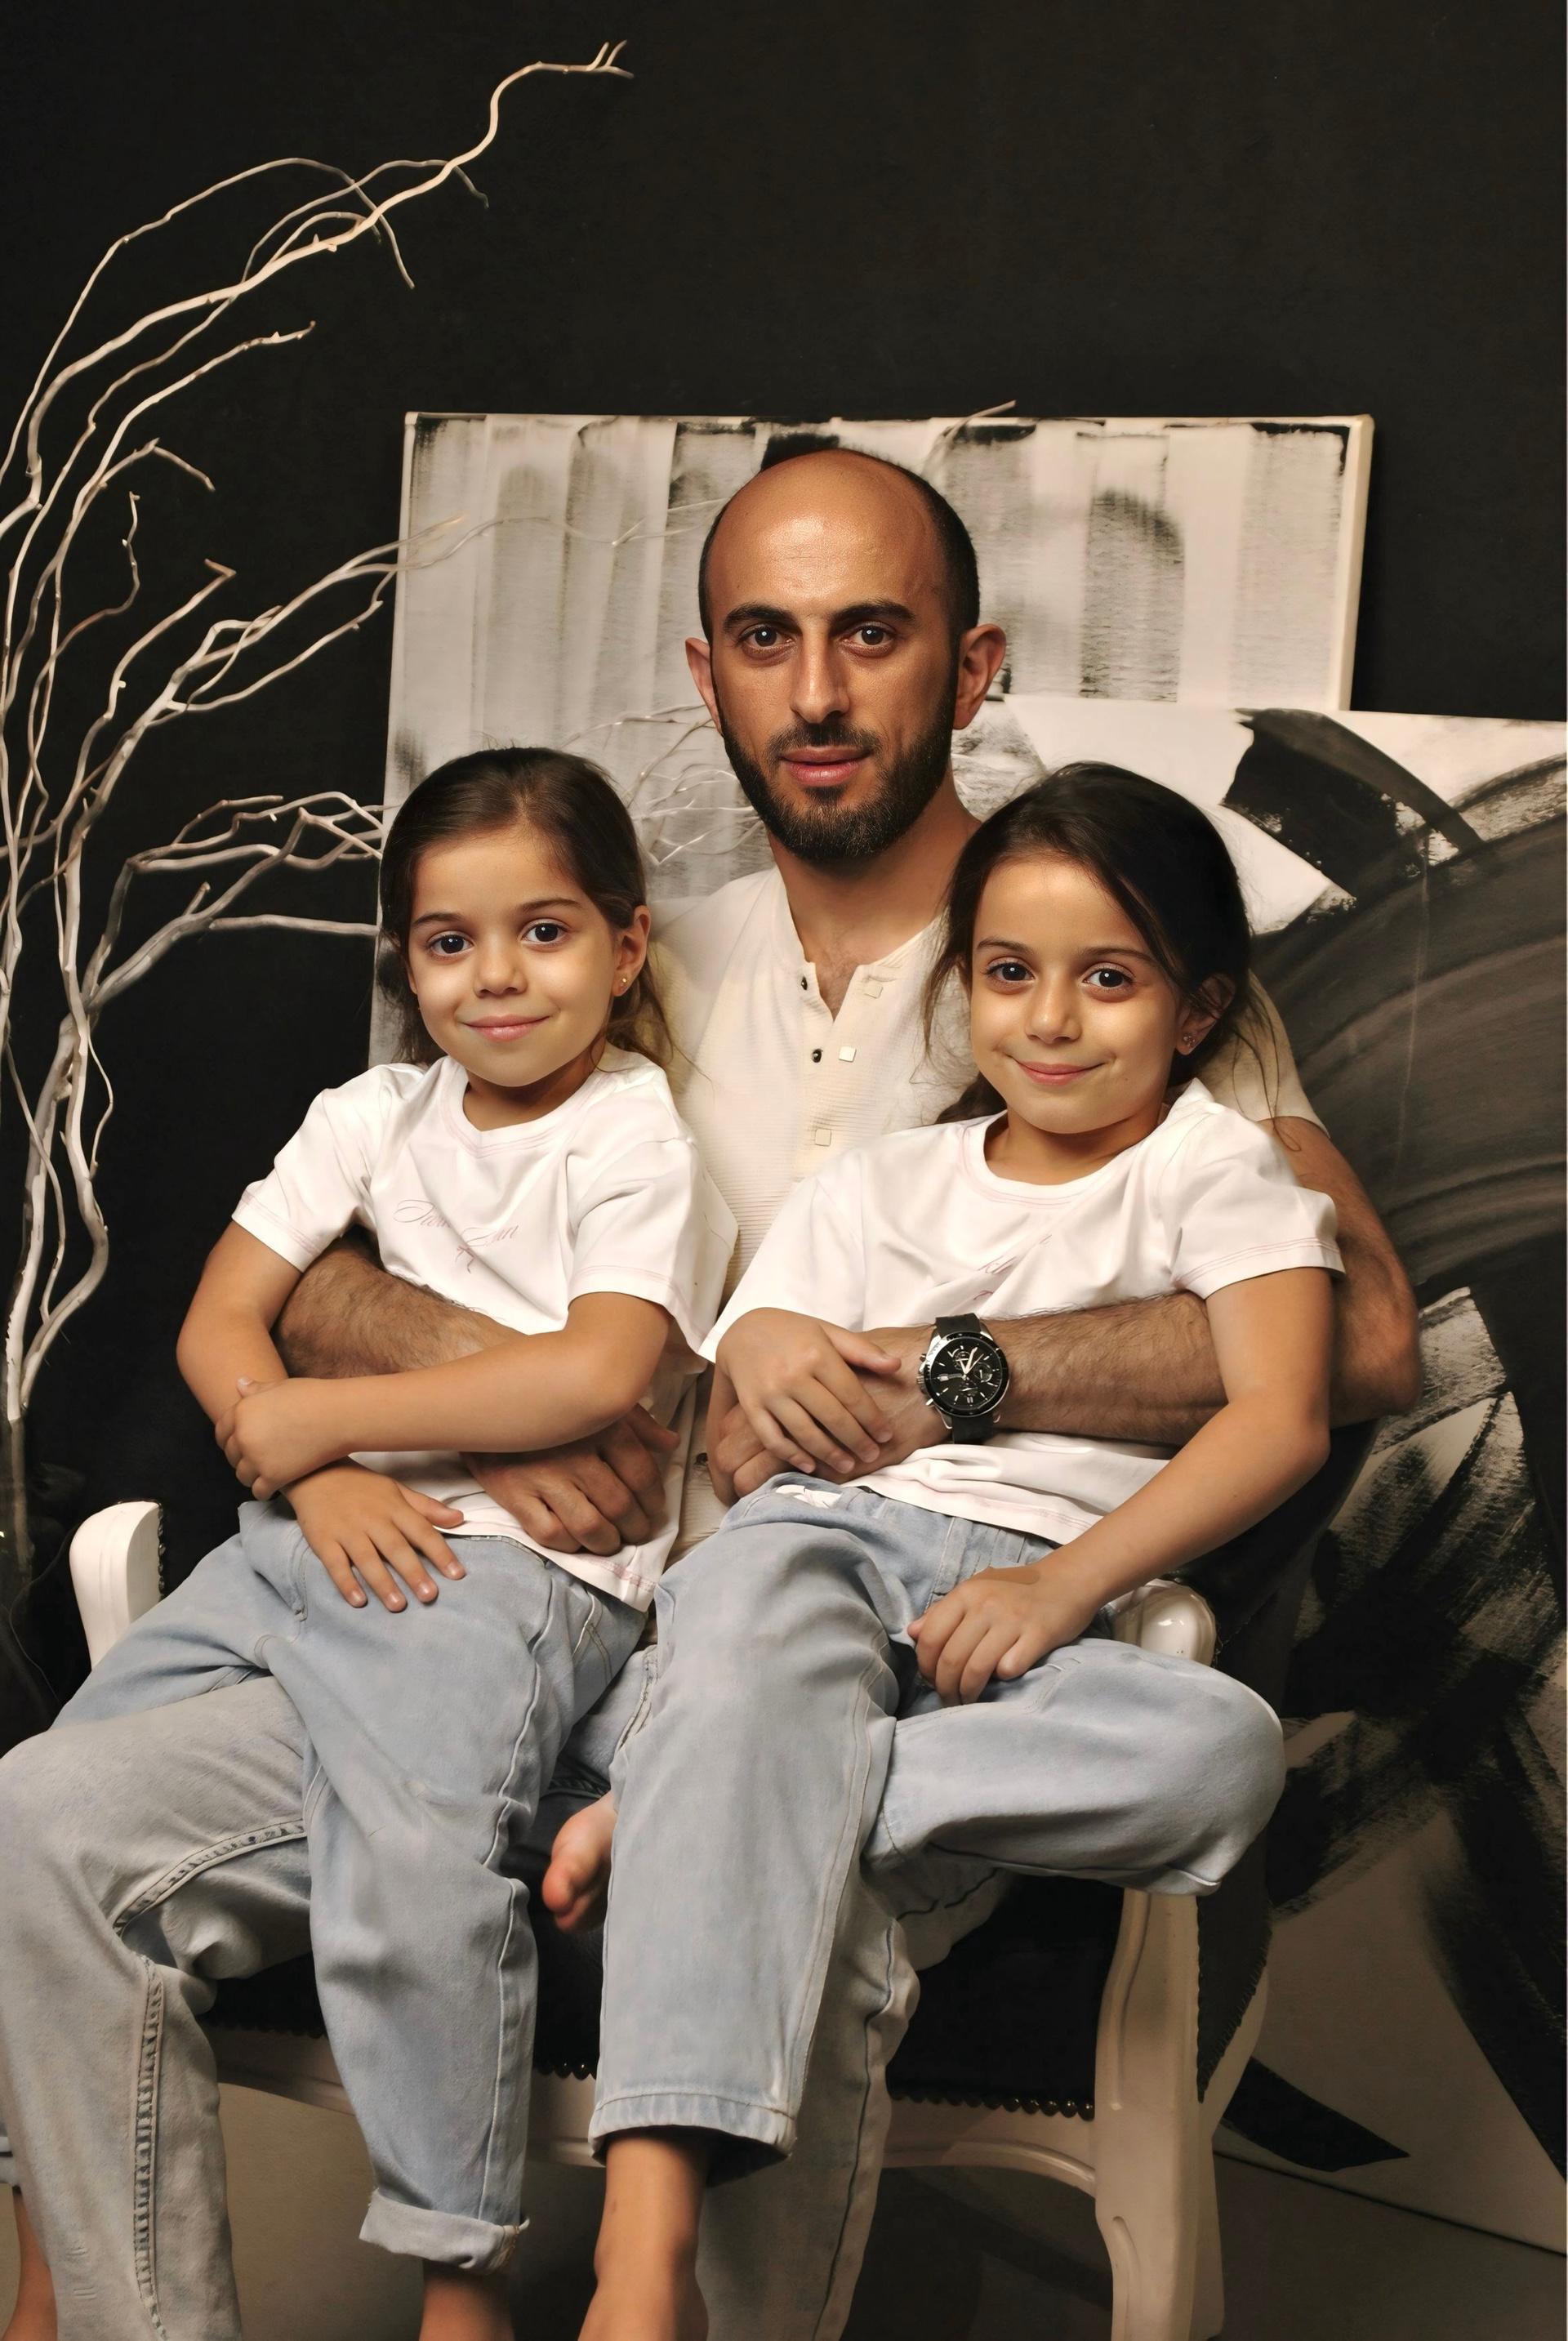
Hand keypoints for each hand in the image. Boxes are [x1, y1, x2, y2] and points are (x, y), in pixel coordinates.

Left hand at [215, 1376, 344, 1496]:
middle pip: (231, 1454)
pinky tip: (274, 1486)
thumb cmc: (313, 1397)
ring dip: (251, 1475)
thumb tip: (239, 1383)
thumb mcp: (280, 1387)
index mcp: (242, 1411)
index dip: (227, 1438)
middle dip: (240, 1457)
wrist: (339, 1416)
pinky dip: (265, 1490)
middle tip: (256, 1458)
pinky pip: (259, 1491)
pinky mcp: (274, 1477)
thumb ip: (256, 1389)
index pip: (221, 1431)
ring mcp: (257, 1458)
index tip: (236, 1444)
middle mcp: (244, 1436)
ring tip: (265, 1473)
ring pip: (242, 1475)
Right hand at [288, 1464, 466, 1611]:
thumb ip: (427, 1508)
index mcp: (394, 1507)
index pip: (422, 1531)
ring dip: (383, 1584)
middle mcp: (372, 1519)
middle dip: (414, 1573)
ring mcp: (347, 1530)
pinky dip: (346, 1583)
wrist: (314, 1472)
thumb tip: (459, 1519)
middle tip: (430, 1596)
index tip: (457, 1574)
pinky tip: (358, 1601)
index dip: (441, 1552)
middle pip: (396, 1548)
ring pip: (367, 1559)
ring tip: (398, 1606)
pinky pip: (335, 1564)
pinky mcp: (323, 1540)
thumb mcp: (396, 1490)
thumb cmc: (361, 1485)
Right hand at [466, 1406, 679, 1556]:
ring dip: (608, 1541)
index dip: (655, 1500)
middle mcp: (575, 1453)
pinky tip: (577, 1540)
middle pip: (620, 1505)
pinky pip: (549, 1533)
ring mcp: (543, 1476)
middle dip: (636, 1527)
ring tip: (612, 1541)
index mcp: (601, 1426)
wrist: (485, 1397)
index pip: (642, 1474)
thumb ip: (638, 1424)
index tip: (655, 1511)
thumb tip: (671, 1444)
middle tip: (638, 1532)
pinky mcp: (513, 1493)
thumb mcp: (598, 1400)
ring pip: (589, 1526)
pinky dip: (569, 1544)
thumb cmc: (552, 1398)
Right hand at [716, 1309, 902, 1477]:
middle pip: (832, 1417)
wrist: (743, 1331)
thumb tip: (896, 1366)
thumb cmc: (793, 1332)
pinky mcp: (752, 1406)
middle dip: (856, 1441)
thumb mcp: (828, 1332)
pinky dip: (791, 1455)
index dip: (872, 1419)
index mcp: (817, 1354)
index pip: (852, 1395)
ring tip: (847, 1466)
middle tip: (872, 1456)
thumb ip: (862, 1350)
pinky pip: (772, 1437)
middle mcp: (793, 1374)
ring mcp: (770, 1392)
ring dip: (829, 1453)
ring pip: (804, 1432)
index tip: (886, 1436)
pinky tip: (810, 1465)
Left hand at [909, 1557, 1102, 1703]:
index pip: (930, 1637)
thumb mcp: (977, 1590)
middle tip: (948, 1697)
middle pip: (951, 1659)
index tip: (931, 1679)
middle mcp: (986, 1605)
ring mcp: (1013, 1620)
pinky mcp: (1038, 1635)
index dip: (925, 1665)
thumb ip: (943, 1611)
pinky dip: (1002, 1678)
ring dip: (968, 1692)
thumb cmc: (1017, 1589)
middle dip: (944, 1687)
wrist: (1068, 1581)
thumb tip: (912, 1632)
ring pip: (976, 1669)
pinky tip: (1003, 1677)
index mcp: (966, 1593)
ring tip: (968, 1699)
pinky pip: (1009, 1669)